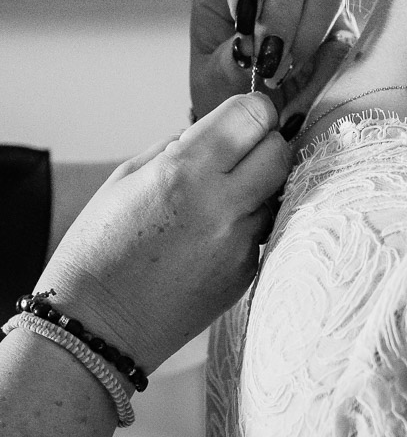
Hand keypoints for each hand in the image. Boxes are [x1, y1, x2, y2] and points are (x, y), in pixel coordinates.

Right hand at [34, 94, 290, 371]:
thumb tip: (220, 127)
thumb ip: (180, 145)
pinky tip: (211, 235)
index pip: (254, 115)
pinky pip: (263, 229)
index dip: (251, 110)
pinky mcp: (247, 272)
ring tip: (218, 199)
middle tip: (236, 154)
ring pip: (277, 192)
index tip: (242, 116)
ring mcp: (240, 243)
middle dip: (263, 143)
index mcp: (184, 172)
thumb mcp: (126, 178)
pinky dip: (247, 223)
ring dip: (258, 186)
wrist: (97, 326)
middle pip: (279, 150)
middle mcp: (222, 206)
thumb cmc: (100, 247)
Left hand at [190, 0, 356, 128]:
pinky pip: (346, 31)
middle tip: (264, 60)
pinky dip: (325, 63)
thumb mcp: (212, 81)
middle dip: (279, 14)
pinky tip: (302, 89)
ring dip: (306, 32)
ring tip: (281, 74)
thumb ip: (227, 64)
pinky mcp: (341, 27)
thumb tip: (252, 49)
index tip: (243, 19)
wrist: (254, 124)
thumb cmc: (223, 91)